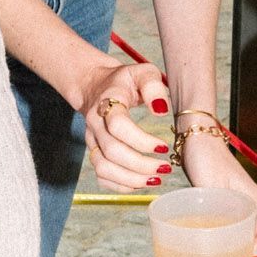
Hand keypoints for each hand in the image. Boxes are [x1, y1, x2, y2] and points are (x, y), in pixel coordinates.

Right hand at [82, 59, 172, 189]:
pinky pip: (101, 175)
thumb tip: (161, 110)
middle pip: (112, 151)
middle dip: (140, 164)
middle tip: (164, 167)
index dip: (141, 140)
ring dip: (131, 179)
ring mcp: (92, 140)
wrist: (96, 86)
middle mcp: (95, 123)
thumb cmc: (125, 80)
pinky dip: (121, 185)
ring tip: (155, 180)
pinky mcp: (94, 151)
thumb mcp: (143, 72)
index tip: (163, 147)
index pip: (118, 126)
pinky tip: (141, 183)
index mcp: (107, 102)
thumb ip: (153, 87)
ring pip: (103, 167)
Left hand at [179, 129, 256, 246]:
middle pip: (256, 236)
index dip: (255, 253)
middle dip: (246, 253)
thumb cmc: (206, 157)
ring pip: (244, 229)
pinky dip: (228, 234)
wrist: (197, 135)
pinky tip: (214, 242)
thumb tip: (223, 241)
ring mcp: (239, 201)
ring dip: (237, 244)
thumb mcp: (211, 186)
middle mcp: (250, 202)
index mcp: (254, 200)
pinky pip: (233, 222)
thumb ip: (219, 213)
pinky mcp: (226, 199)